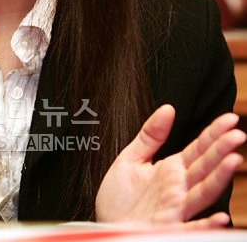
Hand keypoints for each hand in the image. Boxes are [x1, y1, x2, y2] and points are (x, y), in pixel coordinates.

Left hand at [95, 105, 245, 225]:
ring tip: (234, 160)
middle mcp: (178, 188)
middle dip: (222, 150)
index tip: (230, 118)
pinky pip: (190, 227)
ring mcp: (175, 208)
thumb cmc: (119, 198)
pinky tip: (220, 217)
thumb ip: (150, 135)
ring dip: (220, 178)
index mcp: (171, 170)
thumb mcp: (130, 158)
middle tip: (238, 133)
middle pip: (205, 166)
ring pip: (203, 192)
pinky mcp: (167, 227)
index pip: (199, 148)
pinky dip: (206, 224)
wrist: (103, 226)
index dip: (214, 133)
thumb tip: (168, 108)